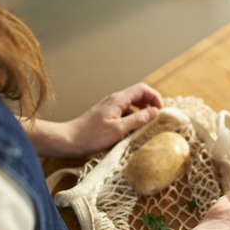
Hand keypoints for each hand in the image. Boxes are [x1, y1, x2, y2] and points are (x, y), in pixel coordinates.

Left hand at [24, 83, 162, 157]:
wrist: (68, 140)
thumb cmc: (92, 136)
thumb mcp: (119, 129)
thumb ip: (138, 119)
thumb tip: (155, 112)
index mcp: (118, 99)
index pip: (143, 89)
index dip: (155, 97)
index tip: (161, 111)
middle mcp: (114, 100)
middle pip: (138, 95)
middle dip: (150, 104)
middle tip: (157, 118)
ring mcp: (109, 107)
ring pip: (131, 105)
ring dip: (141, 113)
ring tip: (146, 126)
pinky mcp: (105, 115)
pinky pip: (124, 113)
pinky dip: (132, 119)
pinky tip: (132, 131)